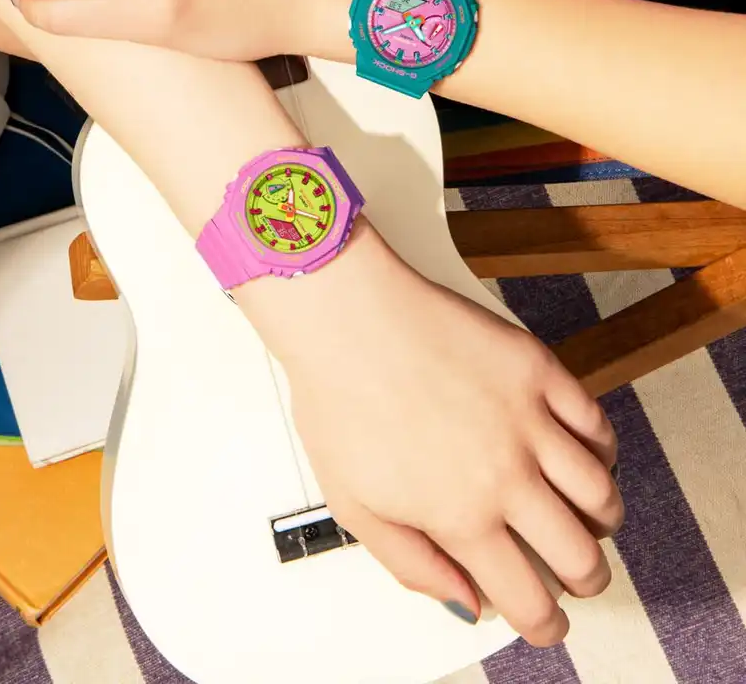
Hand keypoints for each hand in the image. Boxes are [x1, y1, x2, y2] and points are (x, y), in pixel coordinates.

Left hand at [240, 228, 622, 646]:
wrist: (348, 318)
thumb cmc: (339, 399)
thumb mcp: (354, 505)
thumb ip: (412, 564)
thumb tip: (464, 601)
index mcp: (460, 516)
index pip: (527, 599)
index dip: (544, 625)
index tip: (545, 623)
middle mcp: (505, 475)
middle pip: (580, 555)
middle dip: (585, 580)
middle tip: (577, 577)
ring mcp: (528, 420)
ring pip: (601, 493)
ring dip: (602, 520)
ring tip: (588, 520)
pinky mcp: (538, 370)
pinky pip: (596, 423)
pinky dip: (602, 451)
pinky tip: (585, 455)